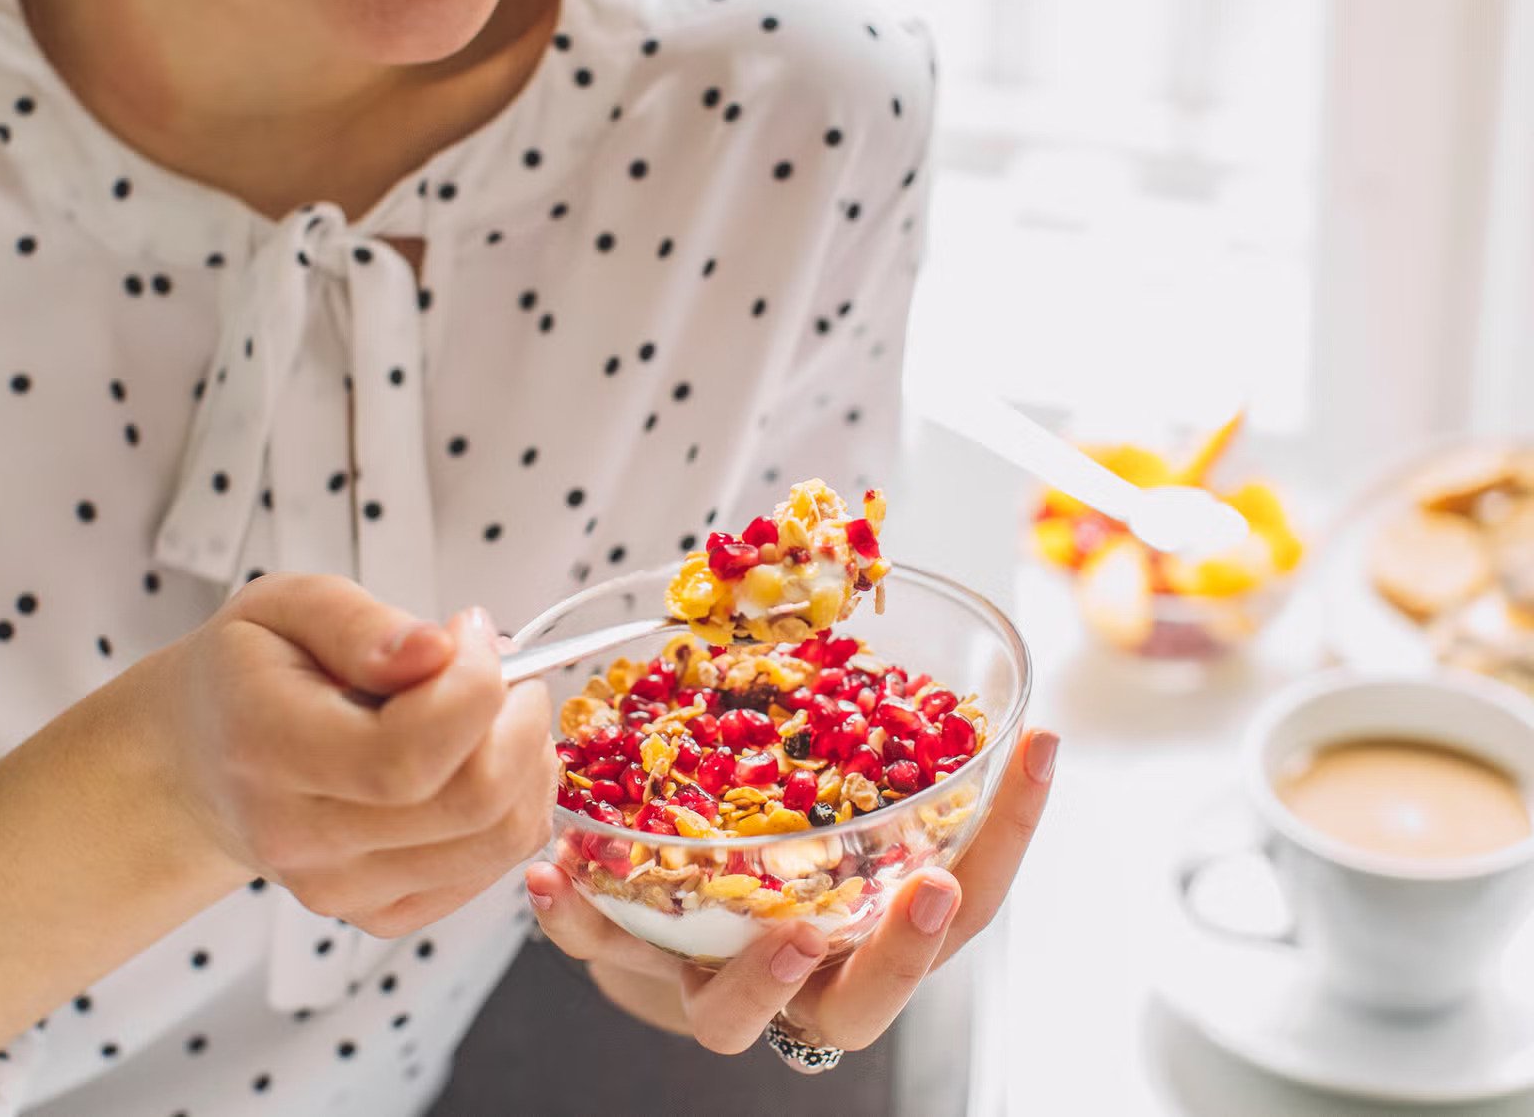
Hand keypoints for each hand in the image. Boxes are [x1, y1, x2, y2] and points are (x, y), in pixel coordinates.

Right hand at [142, 573, 555, 937]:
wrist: (204, 760)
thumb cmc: (249, 673)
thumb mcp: (283, 605)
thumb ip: (361, 623)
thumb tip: (438, 649)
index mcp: (268, 750)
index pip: (410, 752)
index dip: (474, 684)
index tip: (470, 630)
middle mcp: (303, 838)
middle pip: (473, 801)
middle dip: (518, 718)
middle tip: (503, 666)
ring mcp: (342, 888)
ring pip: (499, 838)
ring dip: (528, 760)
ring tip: (496, 708)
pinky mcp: (380, 912)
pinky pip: (493, 865)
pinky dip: (515, 804)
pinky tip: (480, 758)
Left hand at [525, 726, 1057, 1056]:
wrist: (662, 931)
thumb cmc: (767, 851)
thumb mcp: (826, 798)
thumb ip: (854, 735)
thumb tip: (854, 579)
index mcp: (871, 927)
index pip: (969, 897)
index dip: (1012, 826)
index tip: (1038, 745)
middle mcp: (805, 974)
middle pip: (869, 999)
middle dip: (904, 952)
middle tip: (929, 894)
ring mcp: (719, 985)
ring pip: (738, 1015)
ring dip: (756, 976)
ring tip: (772, 931)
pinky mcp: (639, 970)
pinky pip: (607, 955)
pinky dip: (581, 919)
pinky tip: (556, 871)